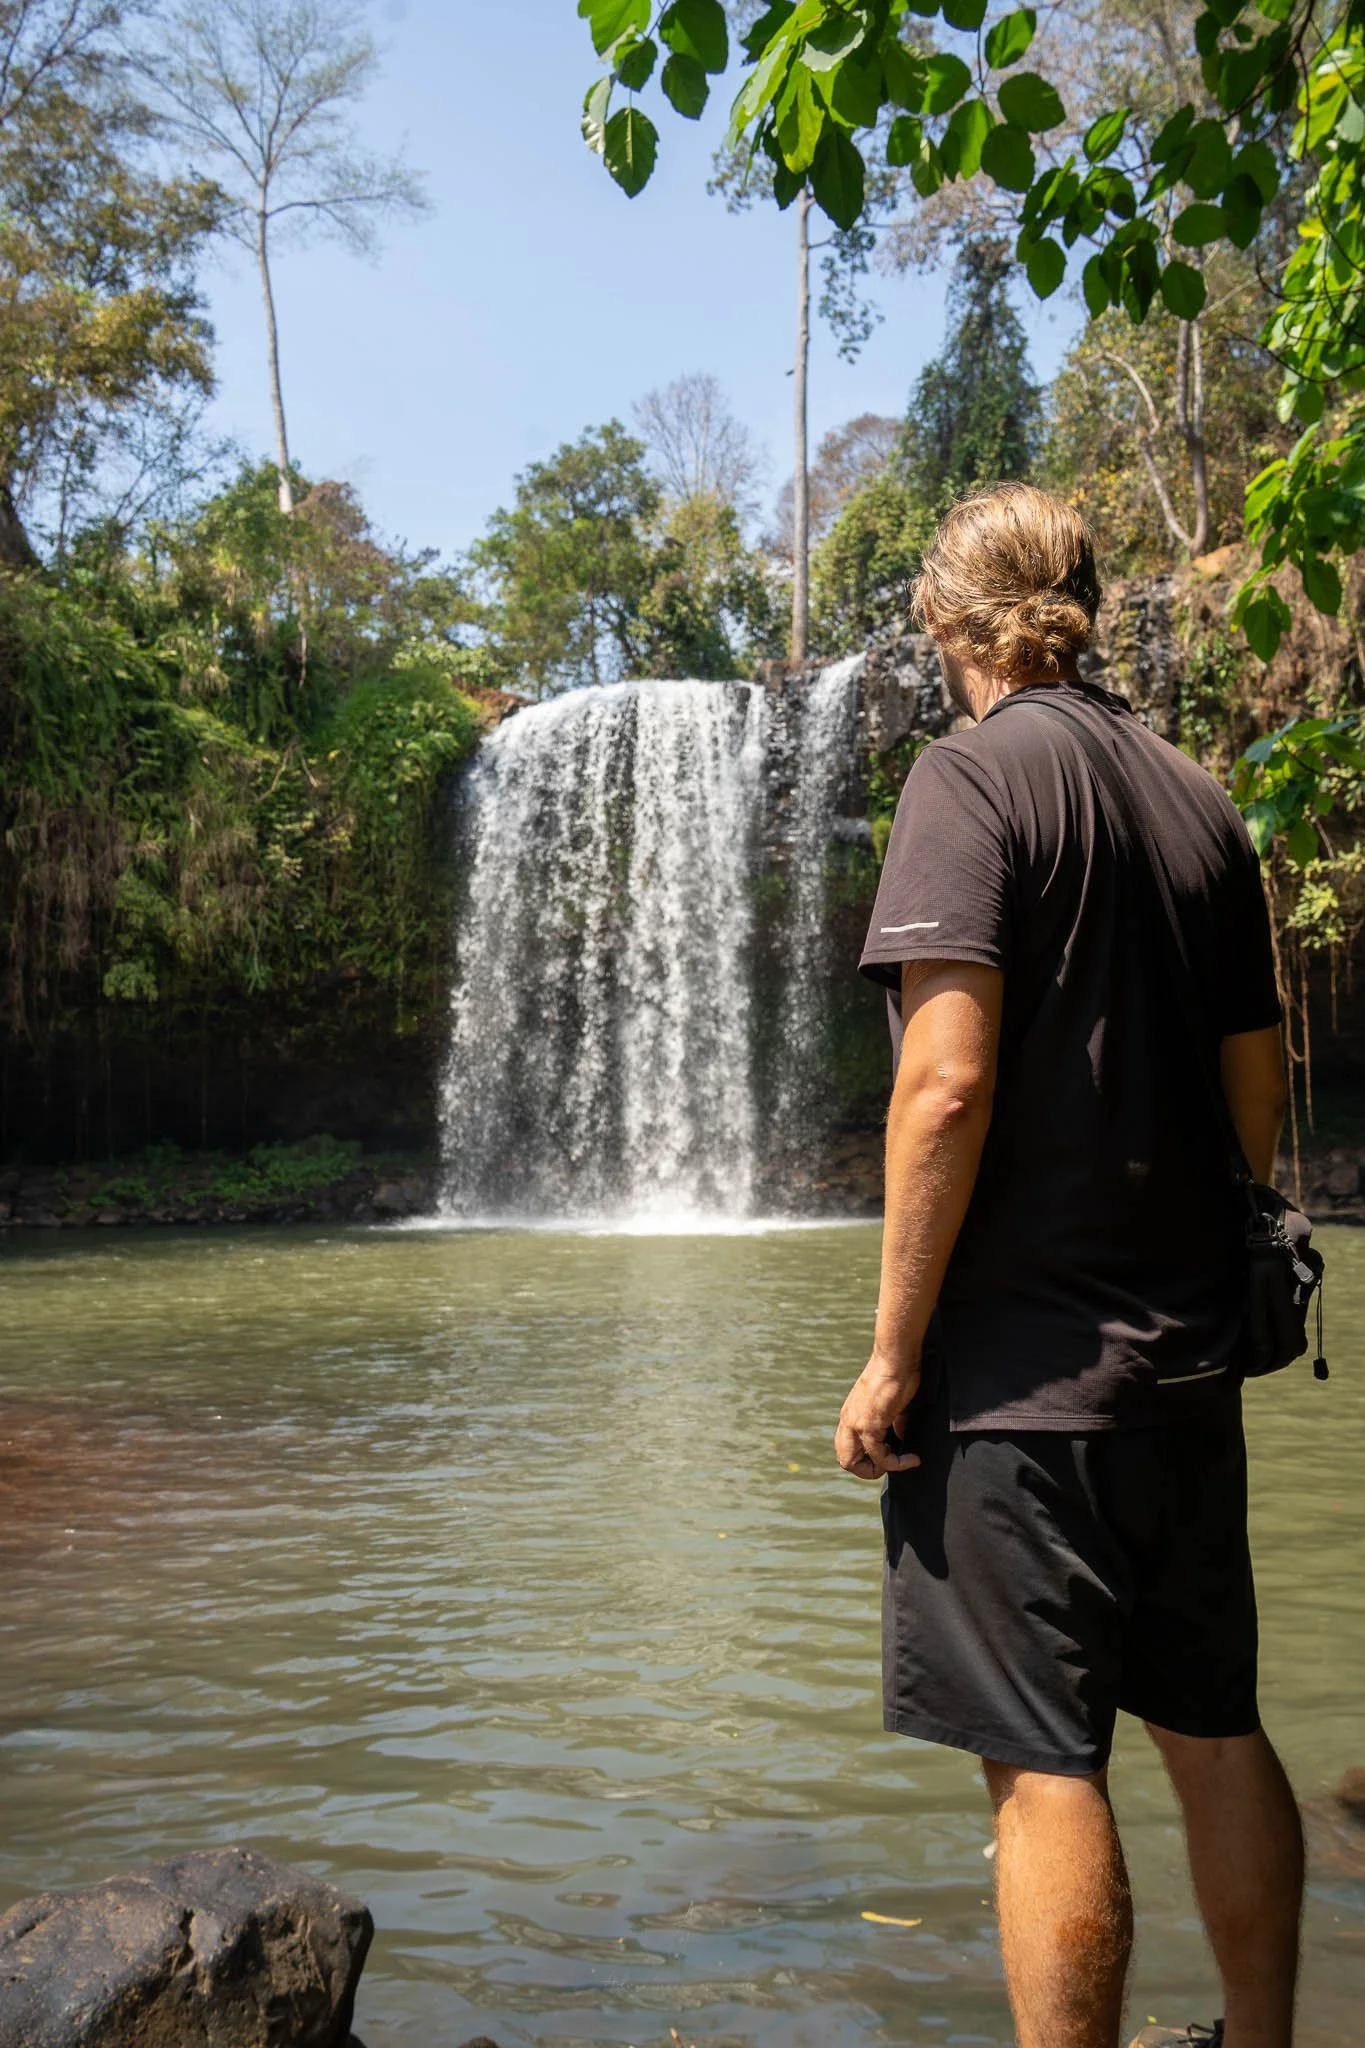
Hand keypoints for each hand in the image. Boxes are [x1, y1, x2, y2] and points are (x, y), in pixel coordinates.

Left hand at [834, 1352, 922, 1479]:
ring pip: (853, 1462)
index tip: (889, 1455)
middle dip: (867, 1470)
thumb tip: (900, 1436)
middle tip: (891, 1465)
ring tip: (903, 1463)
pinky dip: (896, 1463)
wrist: (897, 1358)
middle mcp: (848, 1420)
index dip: (866, 1459)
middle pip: (845, 1460)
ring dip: (880, 1469)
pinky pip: (879, 1455)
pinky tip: (912, 1458)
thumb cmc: (898, 1373)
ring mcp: (856, 1423)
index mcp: (851, 1414)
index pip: (847, 1448)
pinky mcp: (869, 1424)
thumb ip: (894, 1423)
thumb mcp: (893, 1404)